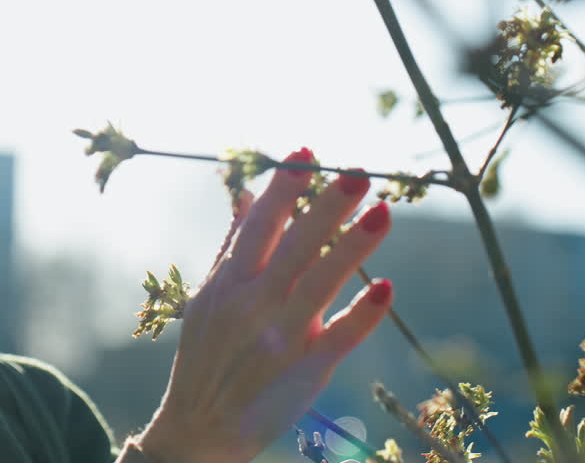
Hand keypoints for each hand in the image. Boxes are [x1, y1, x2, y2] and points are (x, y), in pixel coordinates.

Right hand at [135, 148, 392, 462]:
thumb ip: (232, 247)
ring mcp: (282, 339)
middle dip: (326, 208)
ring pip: (322, 285)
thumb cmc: (205, 356)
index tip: (307, 154)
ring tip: (384, 212)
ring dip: (353, 248)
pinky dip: (362, 315)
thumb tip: (249, 196)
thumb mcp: (207, 298)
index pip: (259, 227)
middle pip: (296, 248)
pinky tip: (386, 288)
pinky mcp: (306, 372)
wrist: (198, 431)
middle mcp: (254, 307)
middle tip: (358, 172)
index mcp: (228, 284)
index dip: (284, 189)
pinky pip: (340, 339)